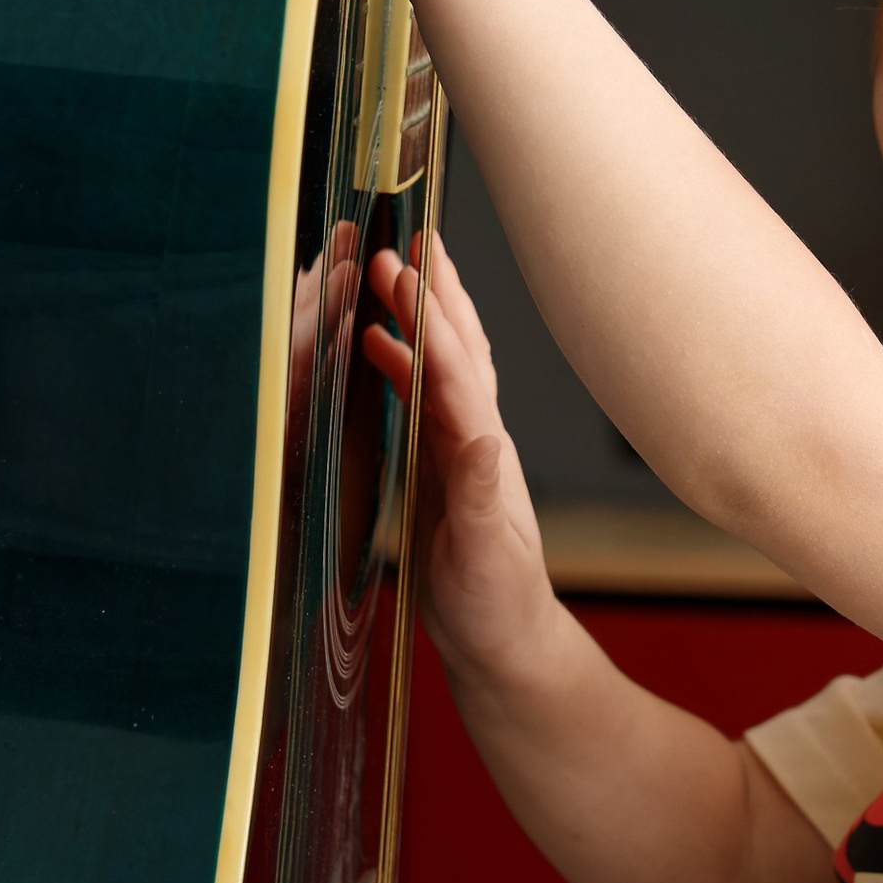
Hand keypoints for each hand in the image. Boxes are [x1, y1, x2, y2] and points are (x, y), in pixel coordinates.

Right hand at [359, 233, 558, 690]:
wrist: (504, 643)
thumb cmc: (495, 607)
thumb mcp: (483, 560)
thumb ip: (479, 499)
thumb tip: (484, 437)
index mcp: (482, 456)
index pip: (455, 372)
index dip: (429, 321)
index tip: (405, 273)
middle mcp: (475, 439)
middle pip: (457, 348)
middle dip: (433, 293)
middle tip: (405, 239)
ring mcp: (460, 447)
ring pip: (443, 363)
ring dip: (422, 313)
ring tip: (395, 267)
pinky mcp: (441, 464)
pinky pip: (421, 394)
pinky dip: (403, 357)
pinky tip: (378, 342)